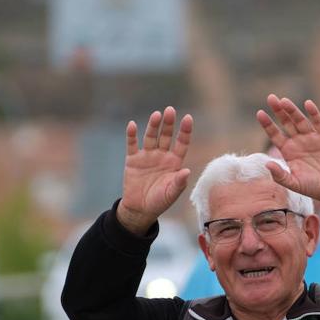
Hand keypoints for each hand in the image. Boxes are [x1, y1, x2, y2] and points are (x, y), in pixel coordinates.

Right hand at [118, 107, 192, 234]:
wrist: (140, 209)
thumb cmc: (159, 202)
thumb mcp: (171, 194)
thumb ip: (179, 183)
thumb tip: (187, 171)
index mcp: (174, 162)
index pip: (181, 143)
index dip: (185, 131)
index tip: (188, 118)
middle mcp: (161, 155)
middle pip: (166, 136)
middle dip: (168, 124)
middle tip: (170, 110)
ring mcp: (147, 156)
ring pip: (151, 137)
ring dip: (153, 126)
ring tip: (156, 115)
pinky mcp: (133, 159)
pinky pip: (132, 144)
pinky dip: (132, 135)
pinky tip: (132, 125)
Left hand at [256, 95, 319, 206]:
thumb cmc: (312, 187)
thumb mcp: (294, 184)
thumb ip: (280, 176)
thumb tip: (267, 165)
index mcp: (288, 151)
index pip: (275, 134)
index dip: (268, 124)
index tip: (259, 113)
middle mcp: (298, 142)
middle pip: (286, 123)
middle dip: (278, 111)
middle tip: (271, 98)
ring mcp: (311, 138)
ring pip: (300, 120)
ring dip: (292, 110)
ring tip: (284, 101)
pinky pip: (318, 123)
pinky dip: (314, 113)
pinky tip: (308, 104)